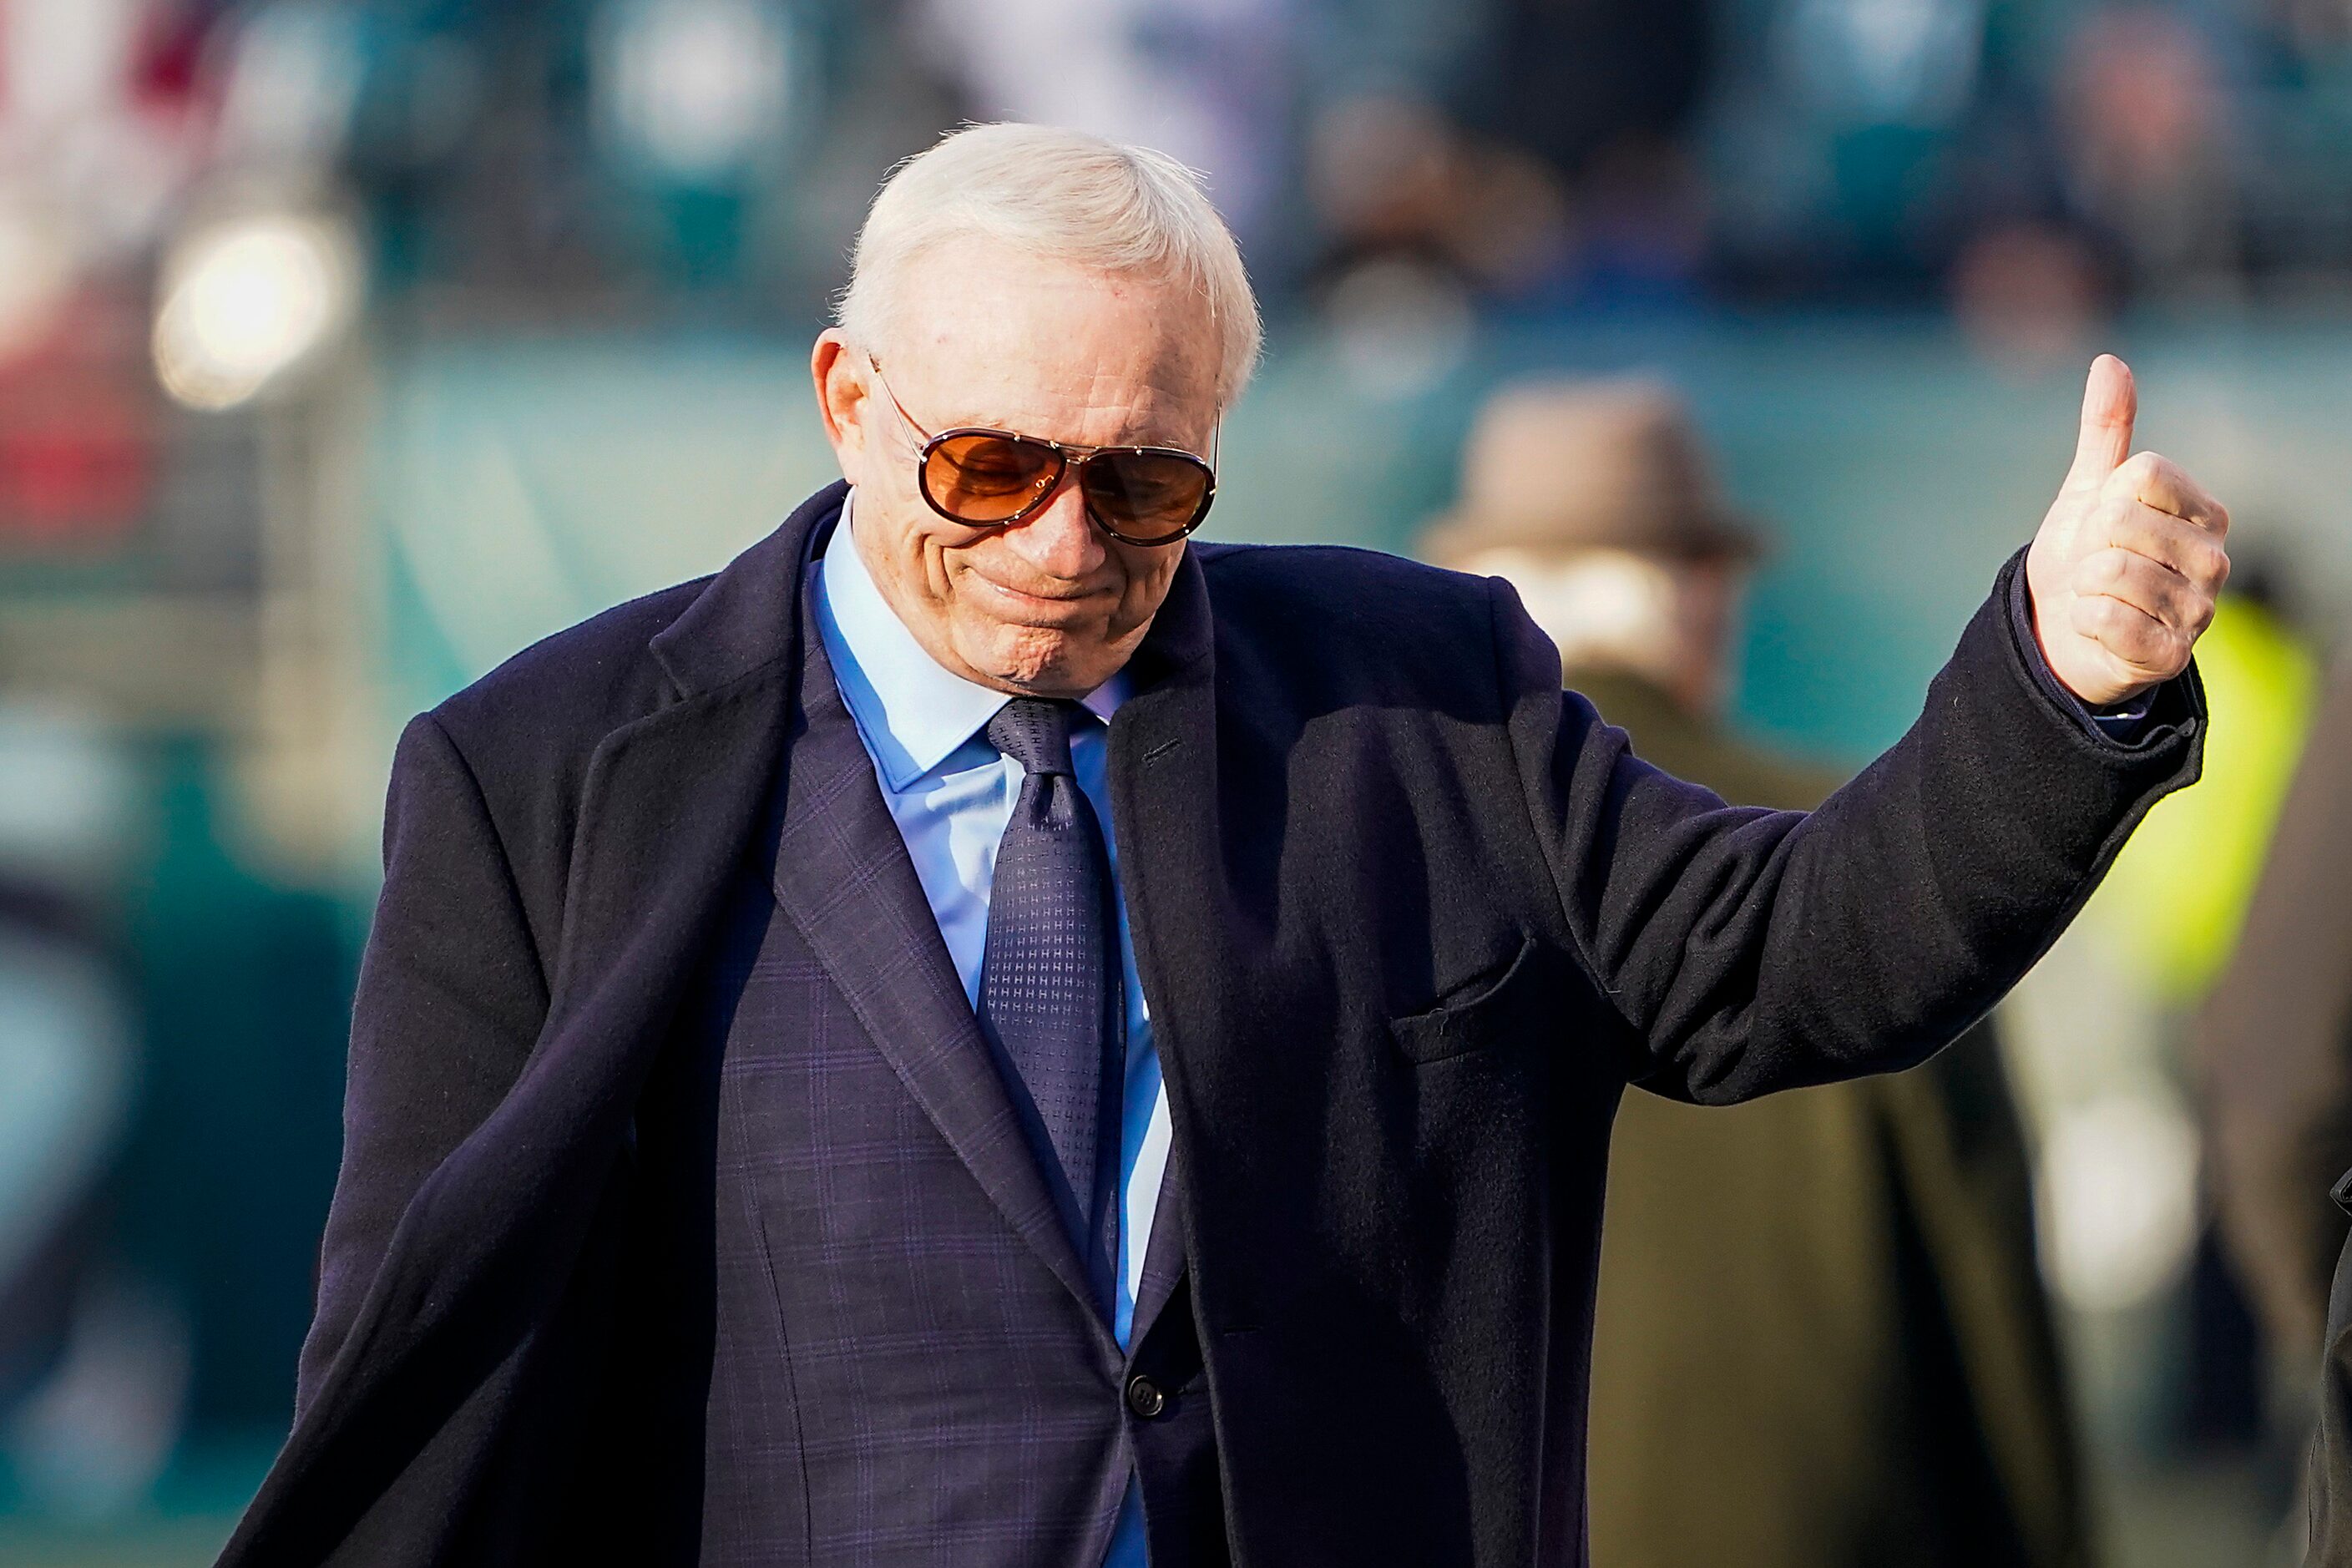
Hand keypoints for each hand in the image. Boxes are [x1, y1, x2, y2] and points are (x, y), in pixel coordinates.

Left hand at [2025, 355, 2230, 706]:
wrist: (2063, 630)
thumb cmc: (2086, 554)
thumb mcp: (2089, 489)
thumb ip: (2106, 429)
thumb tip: (2109, 361)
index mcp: (2205, 512)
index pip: (2144, 474)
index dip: (2103, 497)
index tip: (2103, 522)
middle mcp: (2214, 560)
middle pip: (2121, 522)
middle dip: (2088, 544)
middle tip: (2094, 565)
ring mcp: (2199, 611)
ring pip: (2111, 572)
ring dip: (2083, 585)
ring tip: (2096, 596)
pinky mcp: (2171, 656)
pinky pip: (2106, 620)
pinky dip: (2085, 620)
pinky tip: (2097, 626)